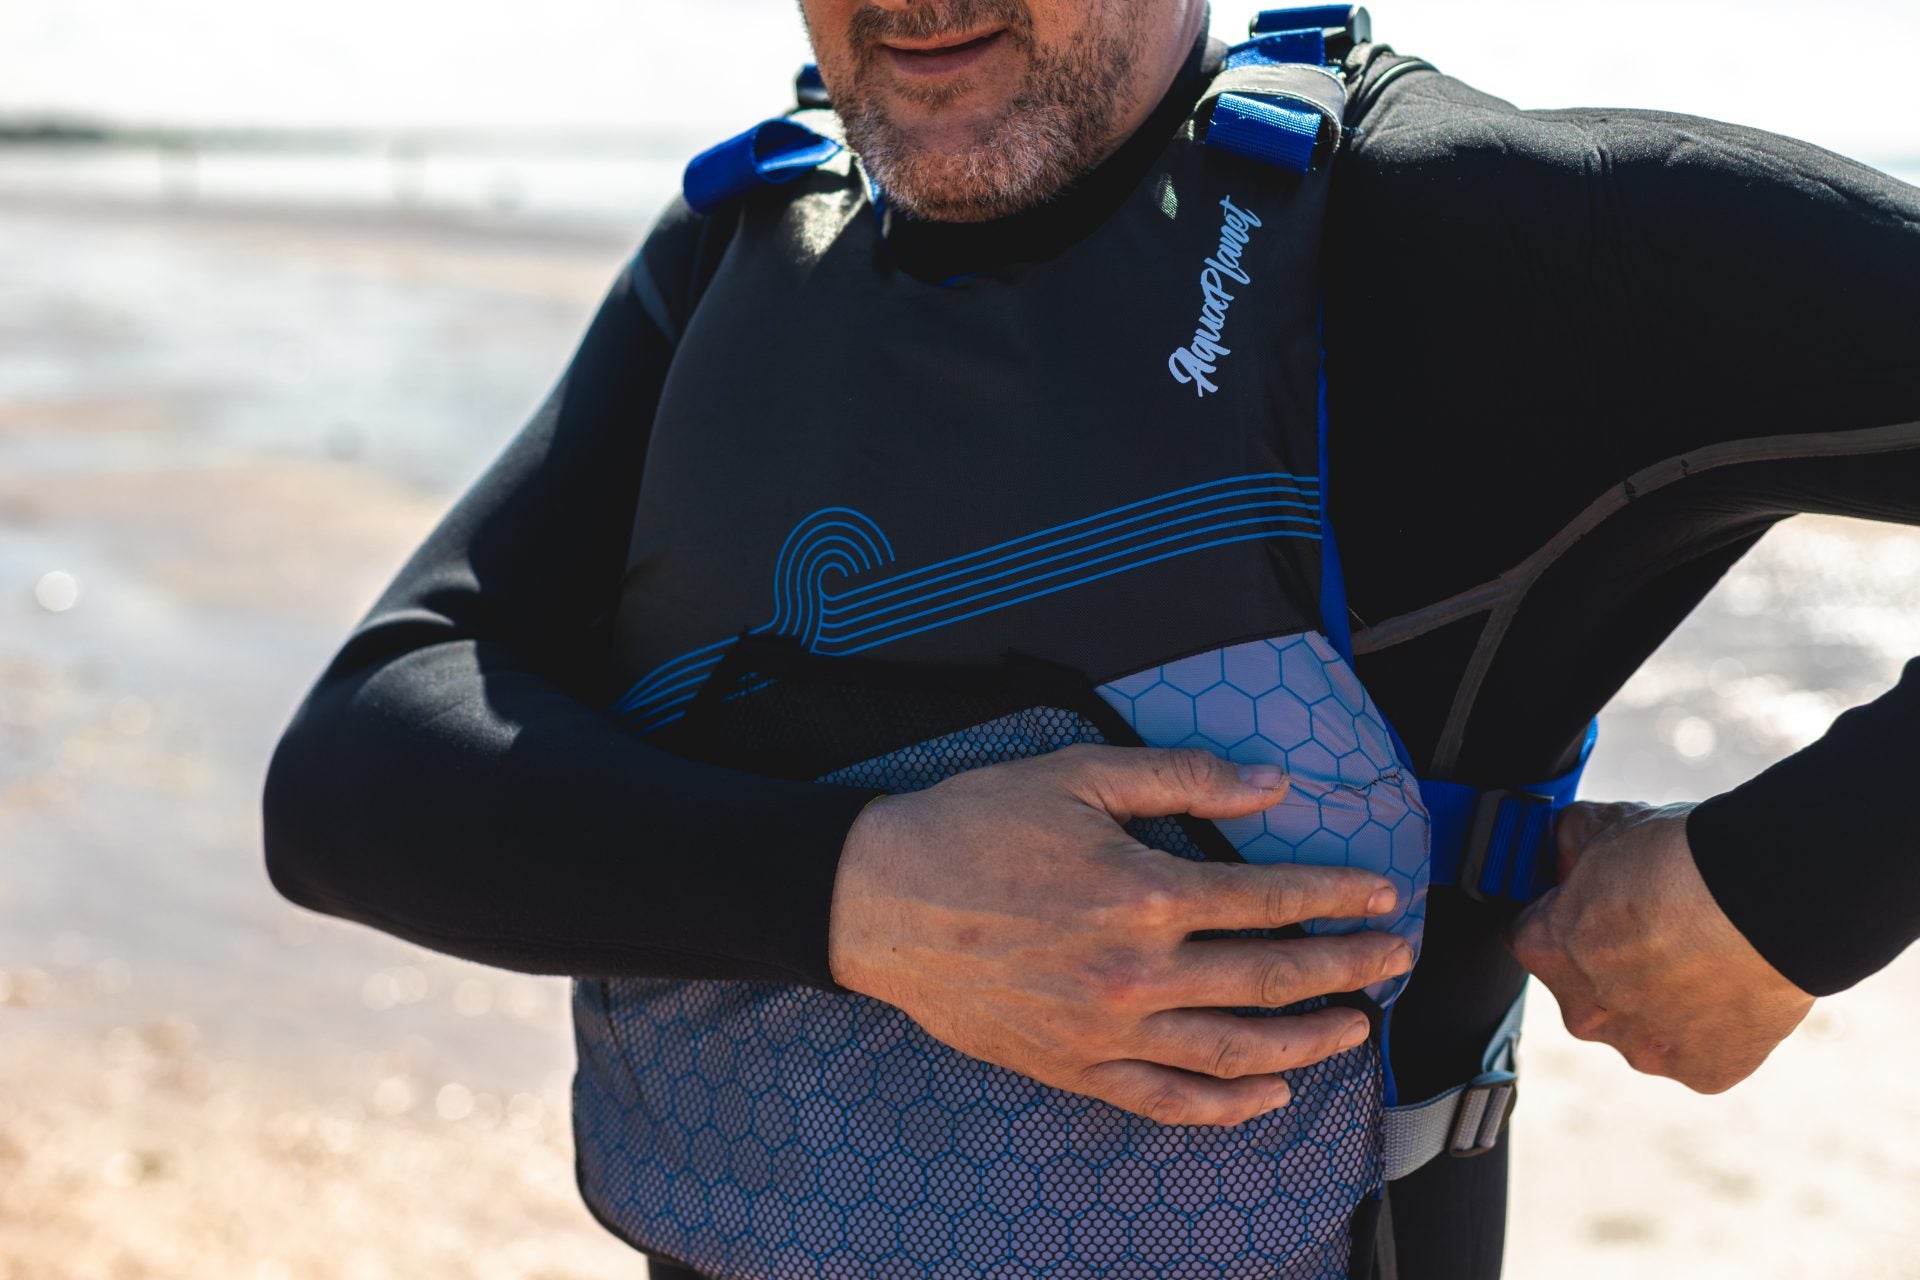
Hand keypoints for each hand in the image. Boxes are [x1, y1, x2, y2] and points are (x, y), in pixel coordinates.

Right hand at [828, 744, 1411, 1127]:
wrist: (876, 900)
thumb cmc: (974, 826)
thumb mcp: (1077, 775)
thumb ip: (1183, 777)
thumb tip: (1275, 783)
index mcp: (1145, 891)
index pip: (1273, 899)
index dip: (1339, 895)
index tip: (1384, 894)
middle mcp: (1138, 972)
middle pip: (1272, 979)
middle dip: (1348, 968)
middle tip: (1395, 961)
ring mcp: (1107, 1031)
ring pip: (1235, 1050)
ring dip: (1309, 1042)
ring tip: (1357, 1026)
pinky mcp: (1074, 1069)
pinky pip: (1167, 1101)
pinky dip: (1226, 1106)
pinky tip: (1269, 1095)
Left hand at [1509, 800, 1813, 1092]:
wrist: (1768, 901)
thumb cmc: (1682, 862)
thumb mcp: (1605, 826)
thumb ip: (1568, 842)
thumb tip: (1563, 848)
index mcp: (1544, 950)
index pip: (1534, 936)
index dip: (1568, 916)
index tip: (1599, 904)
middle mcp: (1582, 1012)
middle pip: (1587, 990)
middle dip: (1614, 964)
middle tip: (1663, 929)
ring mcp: (1641, 1048)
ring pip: (1642, 1025)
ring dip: (1663, 1000)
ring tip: (1707, 955)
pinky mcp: (1701, 1071)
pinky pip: (1699, 1050)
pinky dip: (1713, 1026)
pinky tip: (1733, 987)